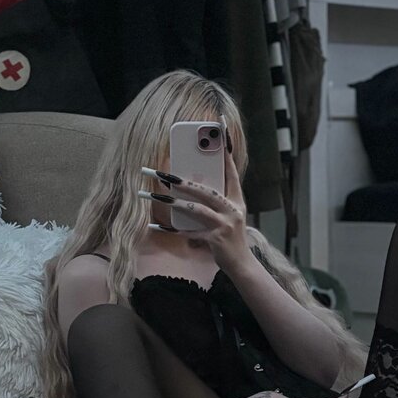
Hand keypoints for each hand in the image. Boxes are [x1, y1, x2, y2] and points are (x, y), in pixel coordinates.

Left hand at [143, 126, 251, 273]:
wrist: (242, 265)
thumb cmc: (231, 238)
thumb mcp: (228, 216)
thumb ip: (215, 202)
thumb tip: (191, 186)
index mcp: (237, 200)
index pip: (231, 171)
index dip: (225, 152)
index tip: (220, 131)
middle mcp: (233, 209)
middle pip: (206, 190)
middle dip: (183, 182)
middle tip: (163, 174)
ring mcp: (225, 224)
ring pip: (197, 209)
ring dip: (174, 203)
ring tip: (156, 197)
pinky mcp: (216, 239)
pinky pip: (190, 232)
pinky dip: (173, 230)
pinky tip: (156, 227)